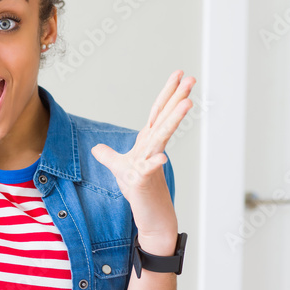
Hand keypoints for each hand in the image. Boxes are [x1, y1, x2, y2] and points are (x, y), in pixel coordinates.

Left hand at [90, 70, 195, 252]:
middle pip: (165, 117)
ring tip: (187, 102)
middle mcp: (152, 148)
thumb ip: (109, 156)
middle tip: (191, 78)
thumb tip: (98, 148)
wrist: (151, 216)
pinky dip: (155, 164)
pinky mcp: (144, 180)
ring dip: (173, 120)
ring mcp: (150, 163)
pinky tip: (161, 158)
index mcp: (147, 141)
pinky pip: (149, 170)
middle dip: (177, 97)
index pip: (157, 111)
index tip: (179, 73)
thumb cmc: (138, 191)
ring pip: (162, 137)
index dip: (167, 92)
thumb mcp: (119, 170)